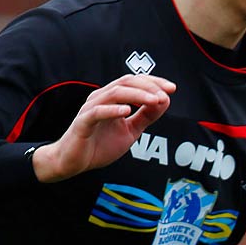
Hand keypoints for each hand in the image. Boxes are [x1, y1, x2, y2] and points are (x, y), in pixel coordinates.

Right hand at [32, 74, 176, 182]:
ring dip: (137, 96)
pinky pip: (97, 112)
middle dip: (148, 86)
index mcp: (112, 98)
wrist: (74, 162)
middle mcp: (100, 98)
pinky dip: (112, 110)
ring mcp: (90, 109)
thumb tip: (164, 102)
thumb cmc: (99, 145)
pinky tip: (126, 111)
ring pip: (114, 93)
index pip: (134, 82)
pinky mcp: (82, 123)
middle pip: (126, 82)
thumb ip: (145, 117)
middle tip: (166, 94)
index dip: (153, 82)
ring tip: (154, 101)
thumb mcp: (130, 131)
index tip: (172, 89)